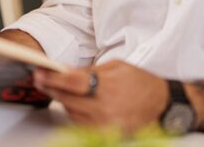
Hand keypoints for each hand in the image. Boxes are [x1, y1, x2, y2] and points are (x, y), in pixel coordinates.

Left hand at [33, 60, 168, 135]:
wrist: (162, 104)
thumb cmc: (140, 82)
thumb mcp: (116, 67)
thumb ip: (90, 71)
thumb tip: (65, 71)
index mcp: (108, 88)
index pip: (72, 82)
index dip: (53, 78)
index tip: (40, 73)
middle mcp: (105, 109)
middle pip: (68, 99)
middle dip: (52, 88)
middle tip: (41, 80)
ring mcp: (105, 125)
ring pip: (72, 113)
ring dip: (63, 100)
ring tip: (58, 89)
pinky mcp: (107, 136)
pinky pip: (81, 124)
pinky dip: (75, 112)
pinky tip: (74, 103)